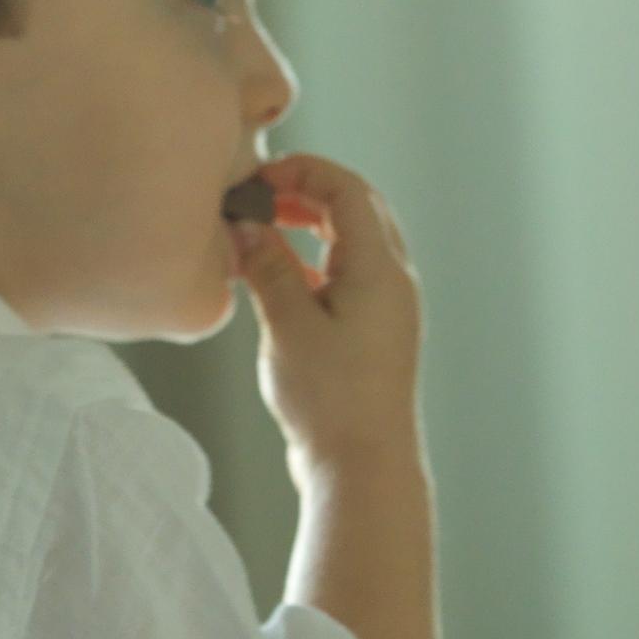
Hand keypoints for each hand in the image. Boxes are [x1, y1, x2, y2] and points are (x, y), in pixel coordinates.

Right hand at [231, 154, 424, 479]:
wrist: (362, 467)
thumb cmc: (330, 401)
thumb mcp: (288, 326)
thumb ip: (267, 268)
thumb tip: (246, 227)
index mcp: (379, 268)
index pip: (347, 189)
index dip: (303, 171)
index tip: (258, 180)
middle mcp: (393, 281)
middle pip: (357, 209)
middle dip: (307, 192)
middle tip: (261, 197)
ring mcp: (388, 309)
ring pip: (353, 243)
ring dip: (310, 227)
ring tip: (265, 230)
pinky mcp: (375, 335)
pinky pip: (348, 277)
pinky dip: (314, 263)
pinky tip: (279, 277)